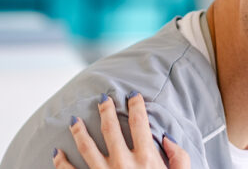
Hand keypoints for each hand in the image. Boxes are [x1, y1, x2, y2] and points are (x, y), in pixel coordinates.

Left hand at [53, 92, 189, 168]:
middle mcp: (123, 164)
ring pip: (87, 147)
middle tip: (103, 99)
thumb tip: (167, 139)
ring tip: (74, 120)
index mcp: (146, 159)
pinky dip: (61, 163)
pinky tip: (57, 153)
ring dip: (78, 131)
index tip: (132, 96)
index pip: (139, 123)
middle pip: (110, 129)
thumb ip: (179, 158)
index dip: (136, 105)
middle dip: (106, 110)